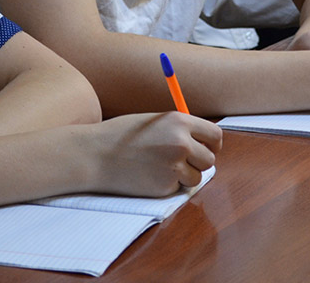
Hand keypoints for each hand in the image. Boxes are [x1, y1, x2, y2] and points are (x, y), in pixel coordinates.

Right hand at [88, 112, 221, 196]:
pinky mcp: (165, 186)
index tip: (206, 149)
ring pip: (197, 177)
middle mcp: (181, 143)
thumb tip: (200, 142)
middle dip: (198, 162)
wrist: (95, 155)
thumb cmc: (121, 136)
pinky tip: (148, 176)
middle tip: (182, 162)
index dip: (212, 144)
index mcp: (180, 121)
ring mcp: (174, 166)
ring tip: (159, 168)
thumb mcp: (154, 122)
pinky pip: (178, 188)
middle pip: (210, 159)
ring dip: (184, 176)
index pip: (214, 135)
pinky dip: (168, 186)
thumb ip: (178, 129)